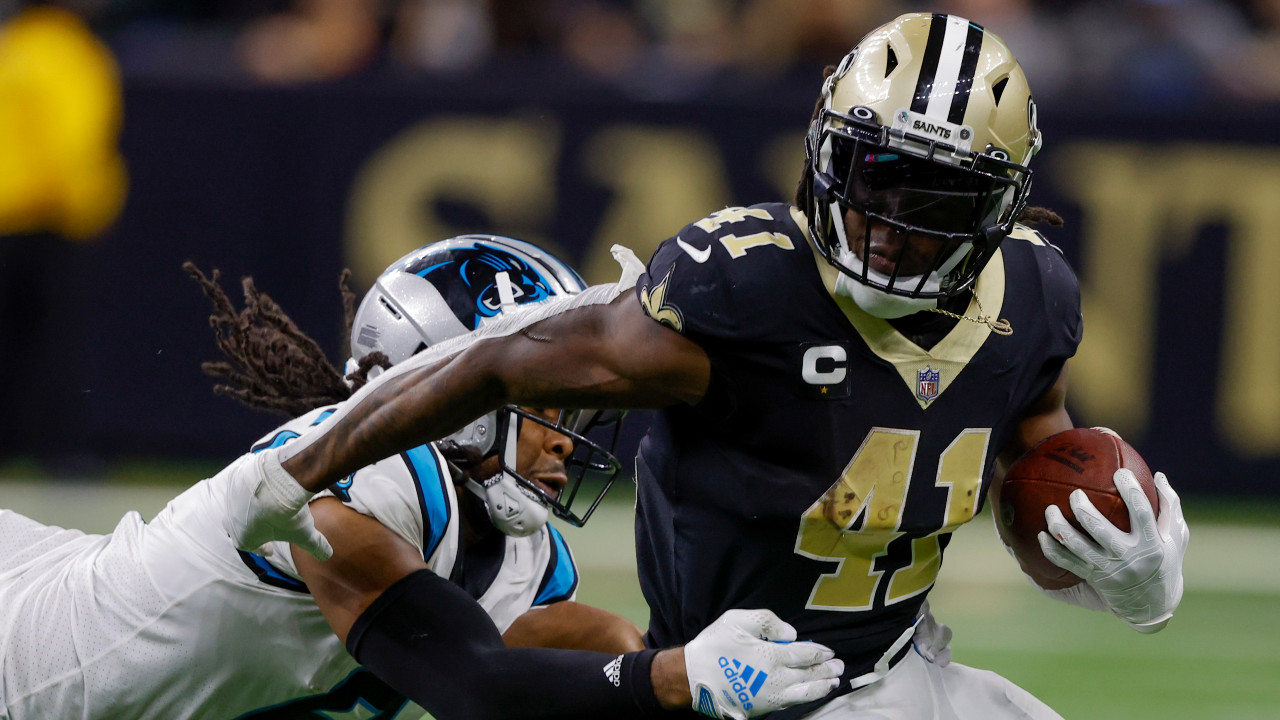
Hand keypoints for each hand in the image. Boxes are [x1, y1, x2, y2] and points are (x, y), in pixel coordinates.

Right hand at [221, 449, 332, 561]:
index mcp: (244, 539)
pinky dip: (252, 487)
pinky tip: (265, 486)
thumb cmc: (286, 514)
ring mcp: (231, 500)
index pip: (252, 548)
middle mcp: (232, 521)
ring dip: (252, 507)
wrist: (276, 483)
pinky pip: (243, 485)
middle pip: (242, 528)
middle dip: (253, 529)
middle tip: (264, 528)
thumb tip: (327, 555)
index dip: (263, 549)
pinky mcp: (234, 480)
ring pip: (240, 506)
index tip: (270, 551)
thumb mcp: (304, 533)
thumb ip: (315, 546)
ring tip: (266, 505)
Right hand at [683, 608, 842, 718]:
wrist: (692, 677)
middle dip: (826, 670)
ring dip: (821, 686)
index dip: (820, 653)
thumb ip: (767, 622)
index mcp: (771, 654)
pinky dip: (806, 697)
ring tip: (832, 682)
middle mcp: (775, 677)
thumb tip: (792, 633)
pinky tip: (811, 694)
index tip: (830, 652)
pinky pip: (790, 702)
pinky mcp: (762, 707)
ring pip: (804, 692)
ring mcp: (770, 695)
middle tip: (839, 667)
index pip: (804, 655)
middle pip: (809, 674)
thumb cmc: (714, 645)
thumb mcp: (737, 620)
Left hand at [1038, 469, 1188, 631]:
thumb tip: (1159, 475)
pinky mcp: (1093, 578)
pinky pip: (1066, 562)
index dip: (1131, 490)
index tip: (1120, 472)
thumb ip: (1169, 506)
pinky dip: (1051, 550)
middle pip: (1099, 528)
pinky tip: (1040, 535)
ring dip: (1059, 526)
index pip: (1141, 512)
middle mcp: (1128, 557)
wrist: (1152, 605)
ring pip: (1077, 545)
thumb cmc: (1166, 562)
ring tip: (1050, 509)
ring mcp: (1108, 569)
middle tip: (1074, 493)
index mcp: (1151, 544)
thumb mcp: (1176, 537)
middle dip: (1082, 508)